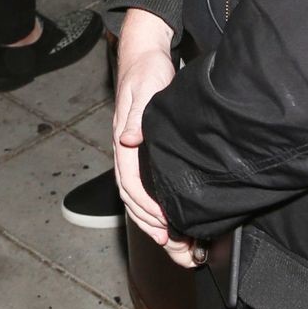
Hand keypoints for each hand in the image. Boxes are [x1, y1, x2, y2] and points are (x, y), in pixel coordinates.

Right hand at [113, 11, 195, 266]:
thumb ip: (136, 116)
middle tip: (179, 250)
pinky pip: (150, 192)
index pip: (131, 184)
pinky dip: (162, 214)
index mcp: (125, 143)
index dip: (147, 209)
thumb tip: (128, 139)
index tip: (166, 227)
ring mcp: (136, 158)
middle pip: (135, 201)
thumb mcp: (145, 88)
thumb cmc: (146, 72)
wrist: (145, 58)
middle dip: (155, 229)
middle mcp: (128, 155)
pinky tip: (180, 226)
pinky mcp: (148, 158)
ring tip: (182, 250)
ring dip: (159, 228)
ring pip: (141, 202)